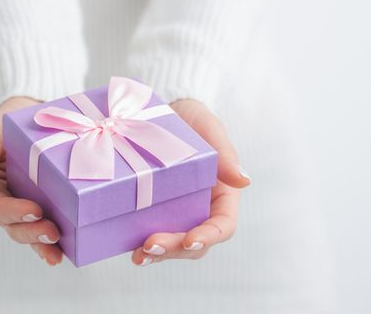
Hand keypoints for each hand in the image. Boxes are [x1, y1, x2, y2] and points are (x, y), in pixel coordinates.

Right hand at [0, 96, 63, 265]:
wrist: (35, 114)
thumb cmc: (5, 124)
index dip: (12, 212)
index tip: (35, 210)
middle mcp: (4, 201)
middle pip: (12, 225)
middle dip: (31, 232)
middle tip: (52, 231)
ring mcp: (24, 205)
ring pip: (28, 231)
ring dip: (41, 242)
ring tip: (57, 247)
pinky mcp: (45, 206)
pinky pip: (44, 226)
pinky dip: (50, 243)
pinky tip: (60, 253)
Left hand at [132, 98, 249, 265]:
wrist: (164, 112)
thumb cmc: (194, 120)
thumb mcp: (210, 130)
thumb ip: (225, 155)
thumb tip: (244, 181)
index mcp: (221, 195)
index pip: (222, 226)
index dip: (208, 237)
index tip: (190, 241)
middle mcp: (200, 209)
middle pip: (194, 242)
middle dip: (174, 249)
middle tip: (151, 246)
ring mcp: (176, 212)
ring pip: (172, 243)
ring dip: (157, 254)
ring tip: (139, 257)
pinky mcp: (153, 209)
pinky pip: (149, 230)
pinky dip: (139, 241)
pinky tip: (126, 245)